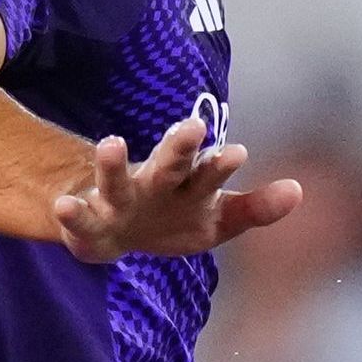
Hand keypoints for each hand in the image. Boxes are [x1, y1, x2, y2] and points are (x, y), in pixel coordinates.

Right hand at [52, 113, 300, 263]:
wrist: (114, 235)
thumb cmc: (172, 218)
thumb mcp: (216, 221)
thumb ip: (254, 208)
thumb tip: (299, 191)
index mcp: (188, 186)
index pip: (208, 173)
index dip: (219, 165)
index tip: (236, 152)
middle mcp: (154, 186)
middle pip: (169, 165)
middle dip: (179, 149)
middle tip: (193, 126)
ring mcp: (119, 200)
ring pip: (117, 179)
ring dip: (114, 162)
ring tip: (110, 143)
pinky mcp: (90, 223)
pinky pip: (78, 219)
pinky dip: (70, 211)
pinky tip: (62, 204)